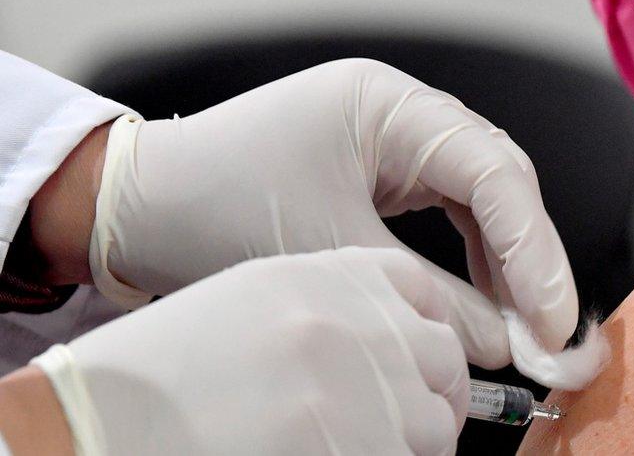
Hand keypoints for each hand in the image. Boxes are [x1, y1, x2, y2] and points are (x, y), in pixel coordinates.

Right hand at [32, 248, 477, 455]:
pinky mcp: (360, 449)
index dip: (431, 334)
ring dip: (411, 445)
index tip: (427, 365)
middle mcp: (356, 323)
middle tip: (408, 426)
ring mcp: (364, 389)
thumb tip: (396, 347)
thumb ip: (334, 312)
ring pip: (434, 426)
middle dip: (435, 397)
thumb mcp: (256, 303)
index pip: (423, 292)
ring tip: (351, 444)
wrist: (107, 418)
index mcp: (329, 276)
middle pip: (443, 360)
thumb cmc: (166, 367)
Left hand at [92, 58, 577, 356]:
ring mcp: (394, 140)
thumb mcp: (331, 256)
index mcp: (387, 106)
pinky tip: (491, 304)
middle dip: (531, 260)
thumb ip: (431, 297)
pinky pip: (452, 214)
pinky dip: (477, 262)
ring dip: (510, 265)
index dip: (535, 249)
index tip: (554, 322)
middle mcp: (401, 112)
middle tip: (553, 335)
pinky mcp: (384, 173)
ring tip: (529, 330)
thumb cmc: (215, 208)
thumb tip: (508, 343)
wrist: (141, 206)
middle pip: (499, 182)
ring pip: (483, 200)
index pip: (492, 172)